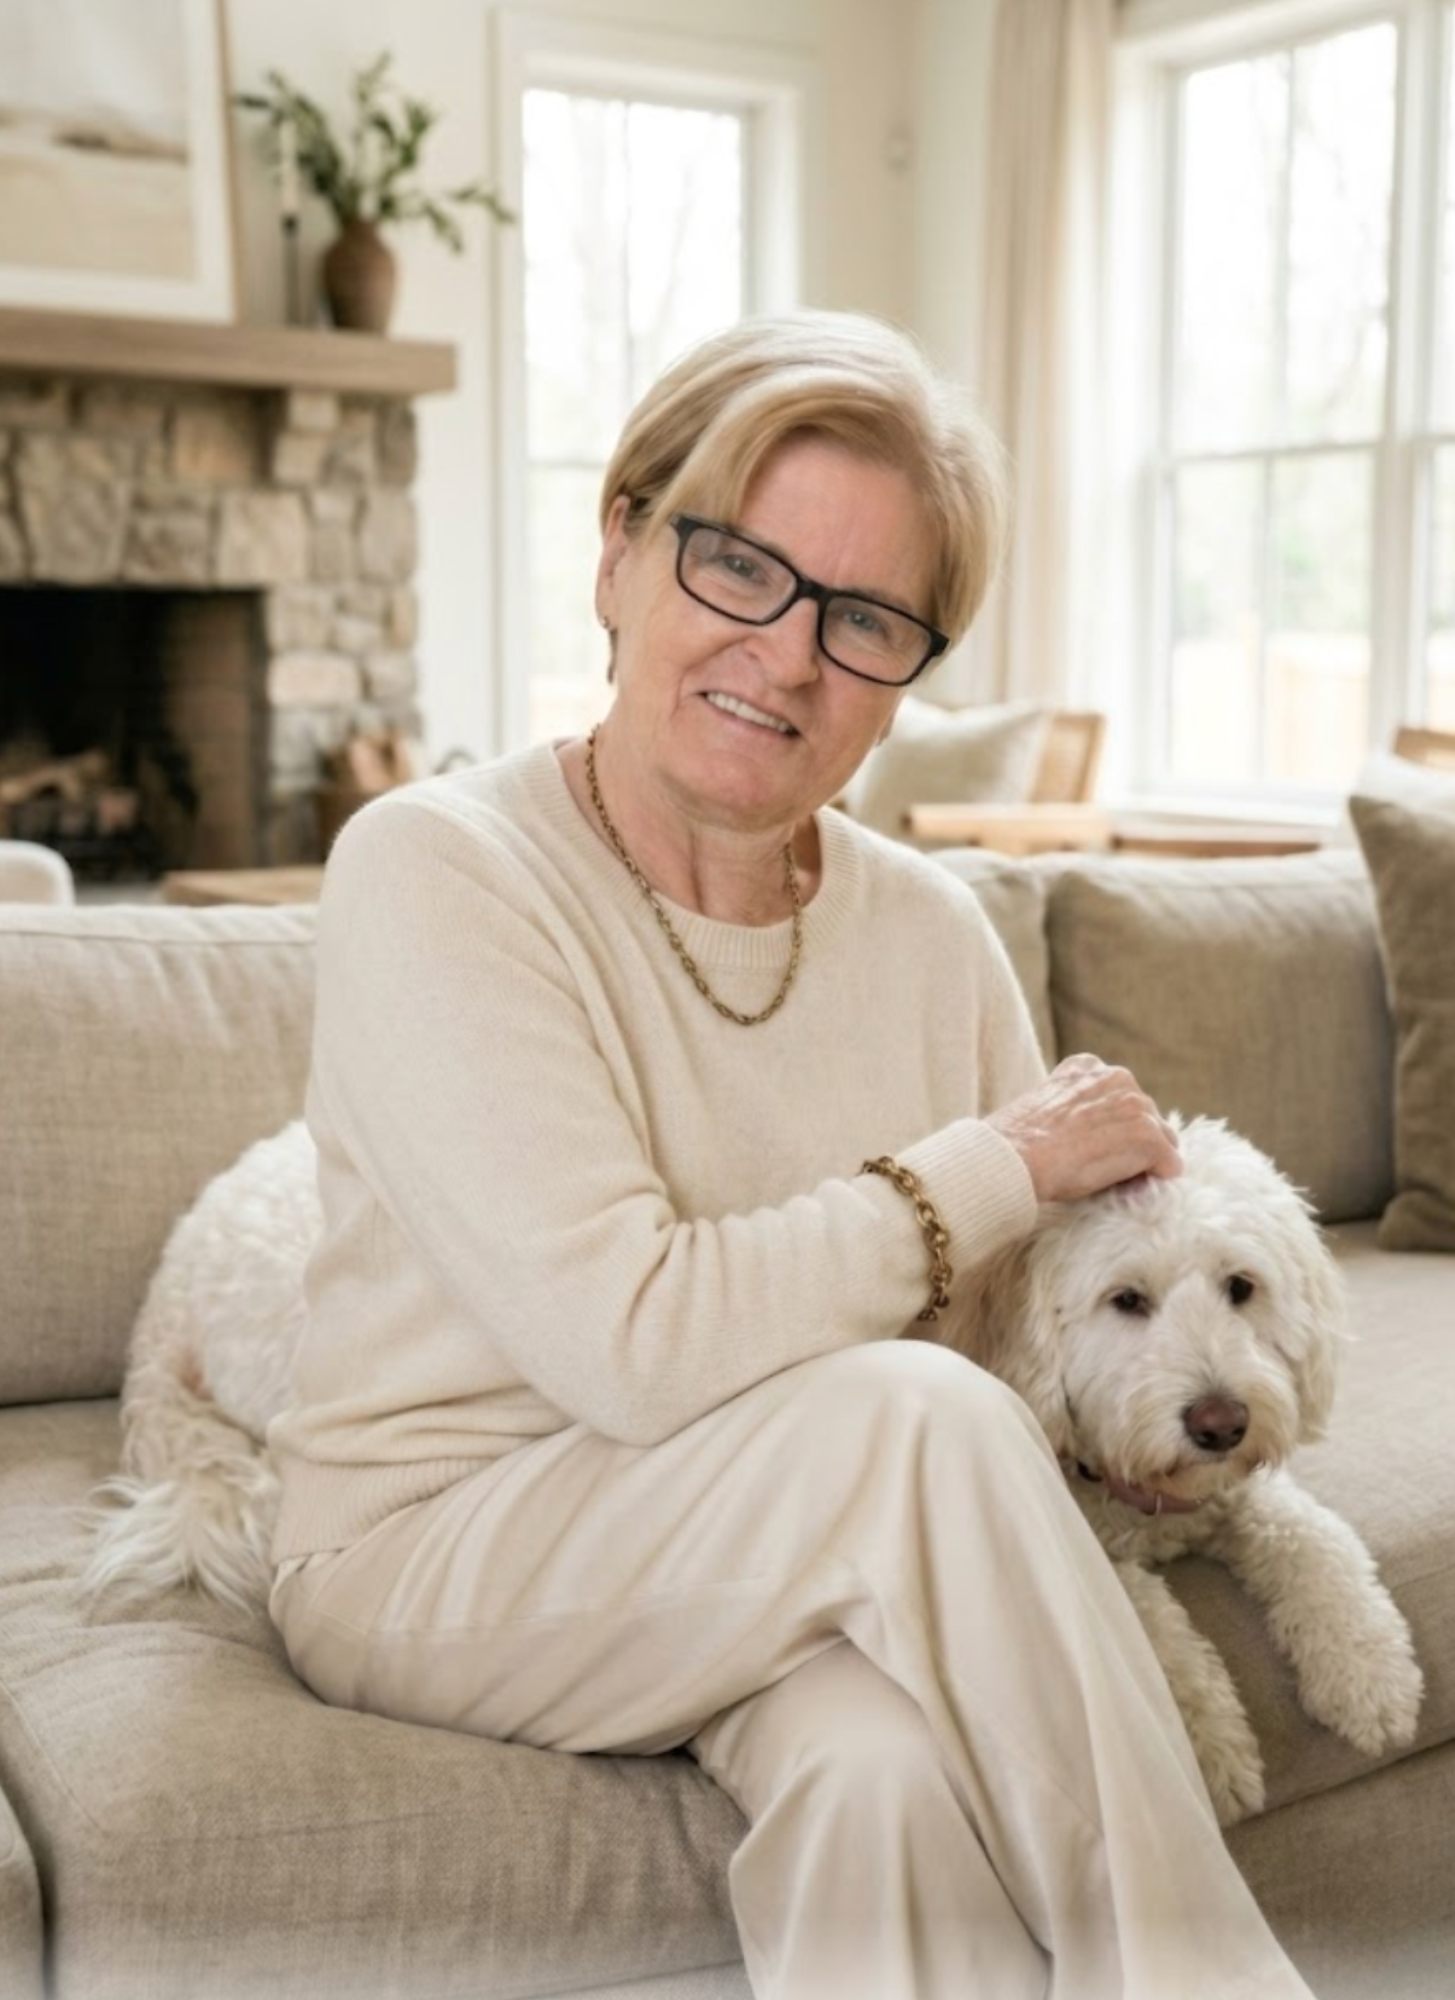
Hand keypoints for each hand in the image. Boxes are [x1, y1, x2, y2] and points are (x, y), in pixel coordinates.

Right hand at [984, 1053, 1182, 1204]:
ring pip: (1162, 1140)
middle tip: (1099, 1167)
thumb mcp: (1045, 1106)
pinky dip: (1154, 1181)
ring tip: (1108, 1177)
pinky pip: (1171, 1165)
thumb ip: (1074, 1107)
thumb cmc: (1017, 1143)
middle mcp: (1118, 1077)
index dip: (1109, 1128)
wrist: (1013, 1157)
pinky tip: (1124, 1187)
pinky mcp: (1149, 1137)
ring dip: (1143, 1162)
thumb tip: (1088, 1134)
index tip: (1087, 1147)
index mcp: (1089, 1067)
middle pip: (1146, 1117)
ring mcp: (1137, 1106)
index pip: (1120, 1098)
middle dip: (1130, 1143)